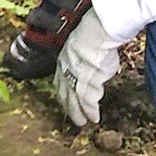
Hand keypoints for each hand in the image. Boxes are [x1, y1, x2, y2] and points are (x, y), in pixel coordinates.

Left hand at [54, 9, 119, 125]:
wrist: (96, 33)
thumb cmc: (92, 34)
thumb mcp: (81, 45)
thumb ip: (80, 57)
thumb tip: (89, 60)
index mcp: (63, 61)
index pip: (60, 82)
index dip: (63, 94)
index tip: (64, 101)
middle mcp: (66, 72)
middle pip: (66, 95)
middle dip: (69, 108)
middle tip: (74, 119)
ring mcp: (75, 79)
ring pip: (76, 101)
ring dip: (79, 113)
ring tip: (83, 121)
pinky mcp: (86, 84)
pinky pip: (88, 102)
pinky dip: (91, 111)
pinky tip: (94, 117)